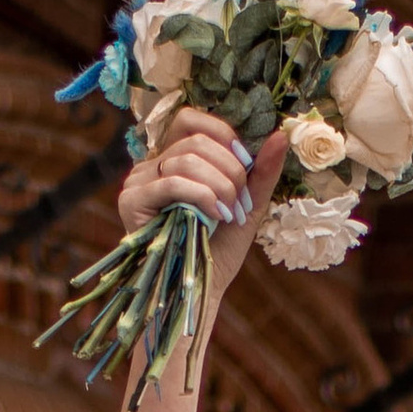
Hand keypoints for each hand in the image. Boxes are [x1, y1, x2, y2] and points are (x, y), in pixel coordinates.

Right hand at [117, 109, 288, 302]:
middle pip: (194, 140)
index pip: (191, 119)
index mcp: (174, 159)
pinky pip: (171, 182)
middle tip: (240, 204)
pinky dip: (201, 196)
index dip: (223, 135)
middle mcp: (152, 166)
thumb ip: (262, 172)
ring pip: (185, 159)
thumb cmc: (219, 251)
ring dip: (219, 186)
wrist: (199, 292)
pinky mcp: (131, 202)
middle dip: (229, 170)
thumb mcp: (247, 206)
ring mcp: (138, 182)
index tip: (248, 165)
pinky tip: (214, 217)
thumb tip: (281, 134)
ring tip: (229, 215)